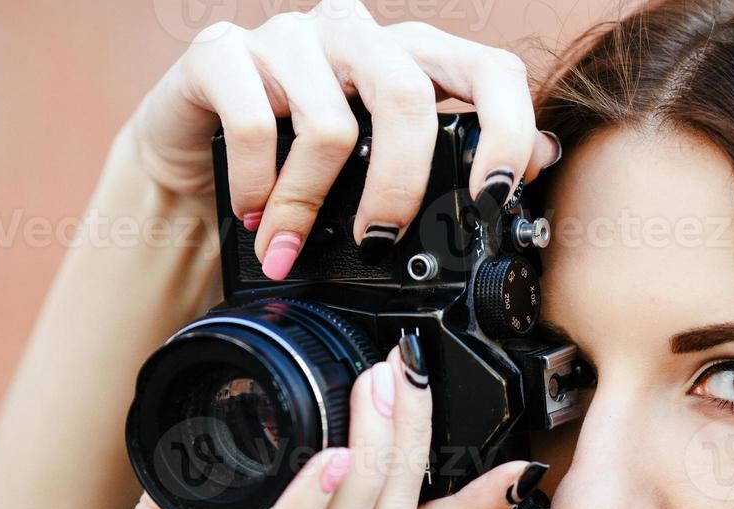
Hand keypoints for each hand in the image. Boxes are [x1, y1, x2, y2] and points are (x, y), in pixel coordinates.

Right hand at [126, 0, 561, 278]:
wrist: (193, 158)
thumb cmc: (300, 164)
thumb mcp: (382, 166)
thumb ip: (455, 157)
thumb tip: (541, 157)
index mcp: (412, 57)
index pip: (489, 68)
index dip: (506, 128)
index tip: (495, 196)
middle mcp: (356, 34)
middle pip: (408, 95)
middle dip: (399, 186)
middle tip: (379, 242)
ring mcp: (290, 36)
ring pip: (330, 123)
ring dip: (309, 206)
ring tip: (292, 249)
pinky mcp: (222, 52)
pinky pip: (254, 122)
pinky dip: (257, 188)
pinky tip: (254, 218)